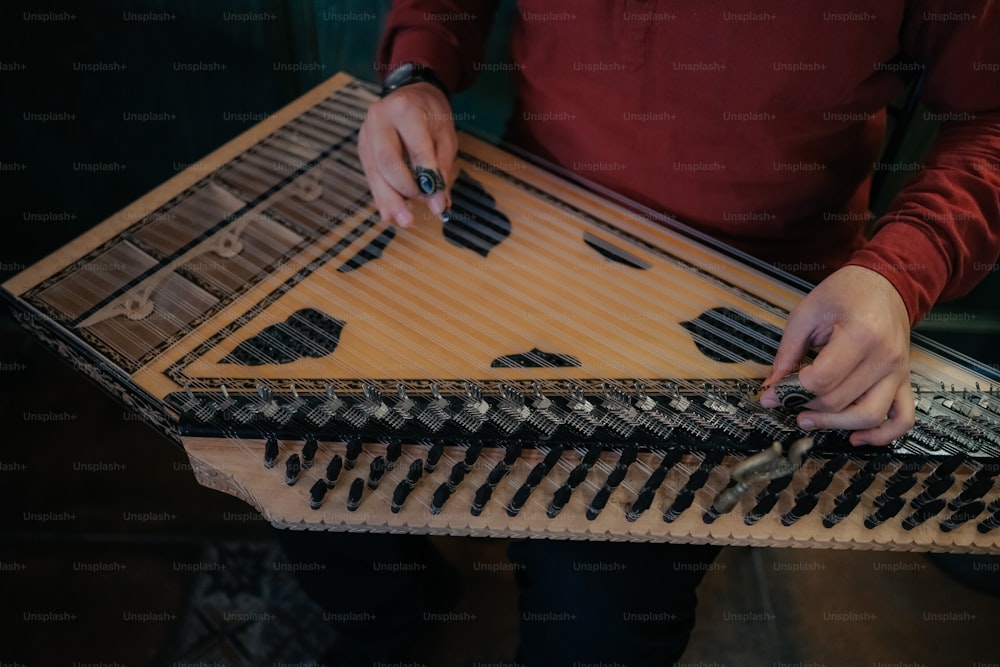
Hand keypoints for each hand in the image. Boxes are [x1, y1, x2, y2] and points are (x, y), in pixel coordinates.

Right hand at [358, 83, 457, 226]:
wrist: (410, 94)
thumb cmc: (431, 115)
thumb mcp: (445, 135)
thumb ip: (442, 168)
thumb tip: (438, 203)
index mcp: (405, 110)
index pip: (417, 149)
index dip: (428, 178)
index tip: (438, 203)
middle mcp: (379, 119)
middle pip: (386, 162)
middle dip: (401, 192)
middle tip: (413, 217)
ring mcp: (367, 133)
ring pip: (375, 172)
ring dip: (388, 200)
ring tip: (403, 220)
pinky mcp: (362, 146)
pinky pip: (371, 174)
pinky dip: (381, 195)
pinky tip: (389, 212)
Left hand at [759, 265, 914, 445]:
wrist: (886, 283)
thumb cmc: (846, 293)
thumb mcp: (806, 314)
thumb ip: (787, 352)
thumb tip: (771, 387)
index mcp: (861, 335)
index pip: (822, 380)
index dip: (791, 391)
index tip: (773, 392)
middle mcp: (885, 357)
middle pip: (840, 400)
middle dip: (806, 406)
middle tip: (785, 402)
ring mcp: (898, 372)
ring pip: (868, 416)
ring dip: (834, 424)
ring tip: (808, 420)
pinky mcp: (904, 381)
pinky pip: (902, 419)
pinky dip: (881, 435)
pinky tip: (856, 437)